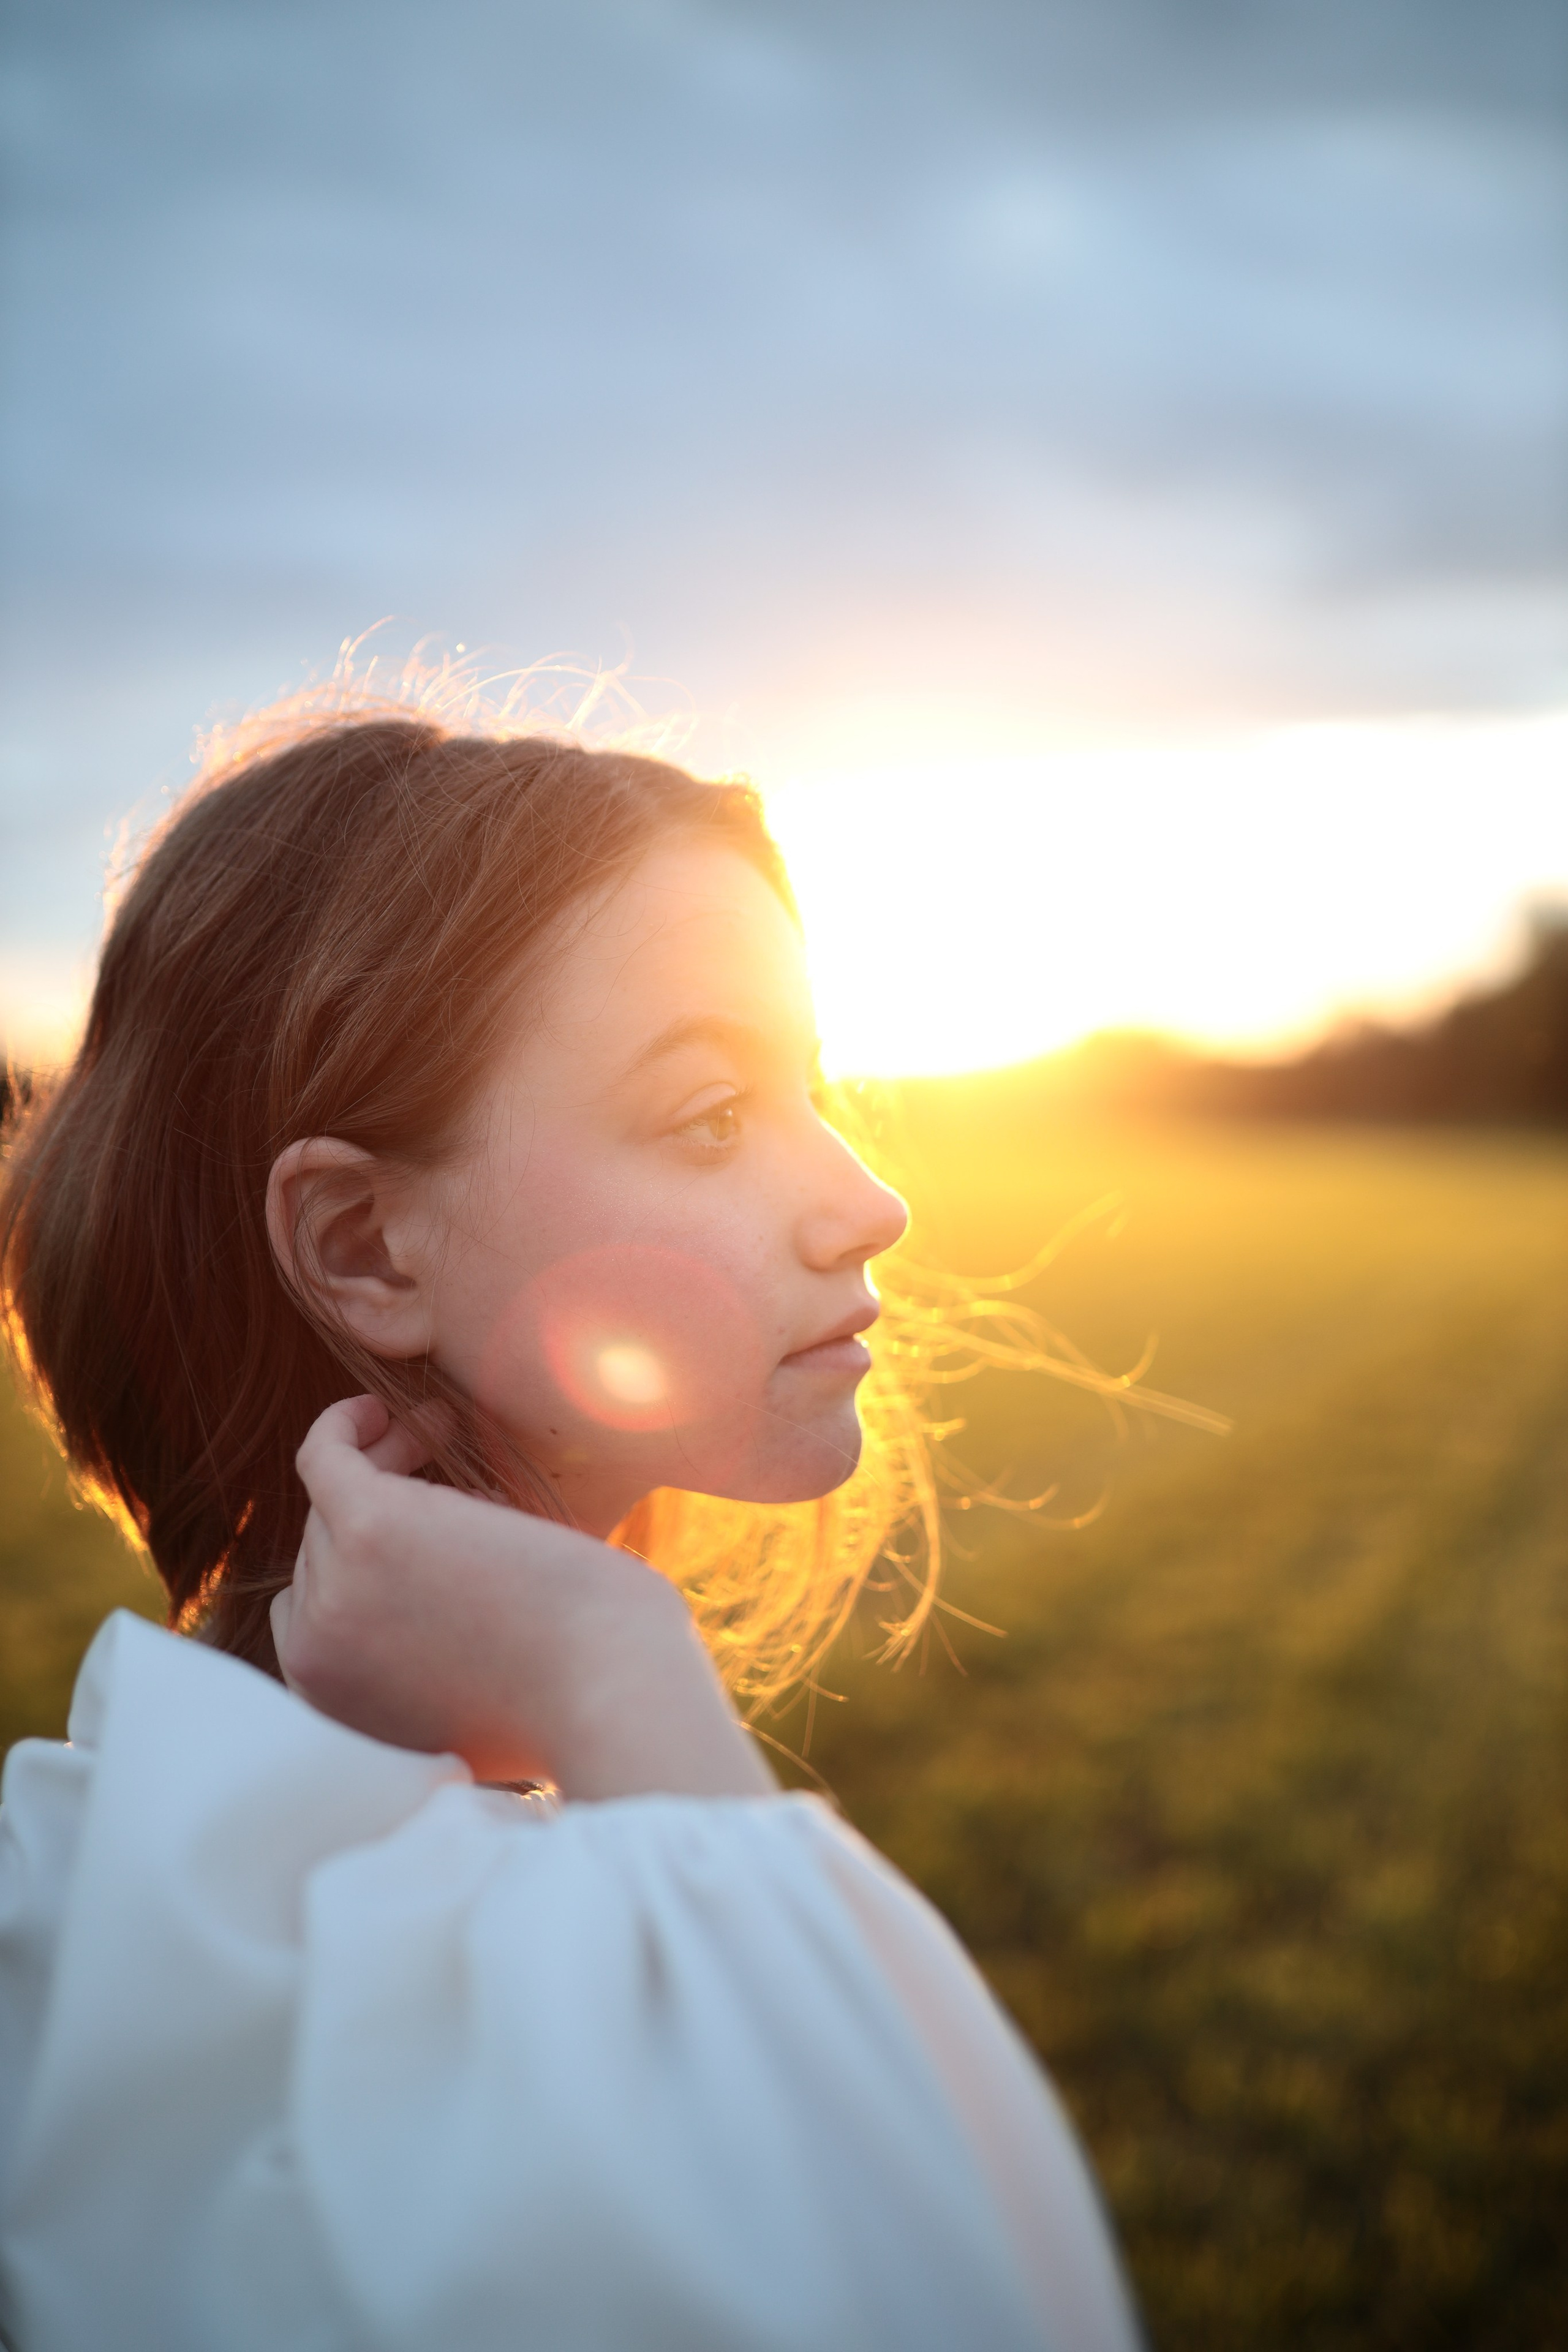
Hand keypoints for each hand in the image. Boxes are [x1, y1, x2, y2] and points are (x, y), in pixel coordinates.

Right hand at [270, 1397, 774, 1801]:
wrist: (607, 1696)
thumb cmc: (571, 1704)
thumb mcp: (466, 1710)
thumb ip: (415, 1679)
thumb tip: (420, 1631)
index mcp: (338, 1704)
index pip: (318, 1617)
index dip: (360, 1569)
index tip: (415, 1535)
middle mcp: (317, 1655)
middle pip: (324, 1553)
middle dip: (376, 1506)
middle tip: (436, 1465)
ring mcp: (337, 1592)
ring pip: (333, 1504)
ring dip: (382, 1458)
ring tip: (440, 1429)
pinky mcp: (369, 1529)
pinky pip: (325, 1459)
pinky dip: (346, 1426)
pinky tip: (381, 1410)